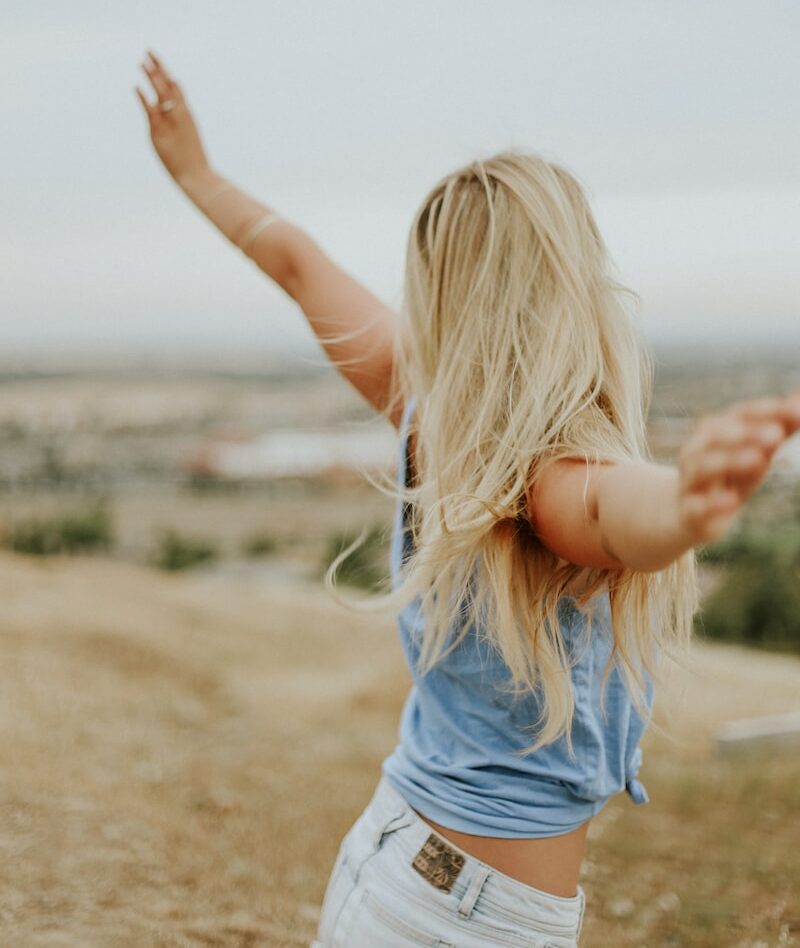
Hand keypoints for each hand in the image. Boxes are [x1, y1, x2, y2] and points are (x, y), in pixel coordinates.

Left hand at [135, 50, 210, 184]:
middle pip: (169, 86)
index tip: (159, 64)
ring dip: (152, 77)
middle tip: (149, 52)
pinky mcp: (160, 132)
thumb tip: (174, 123)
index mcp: (187, 115)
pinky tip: (136, 88)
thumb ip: (180, 128)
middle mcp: (180, 115)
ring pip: (161, 94)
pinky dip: (143, 99)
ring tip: (143, 62)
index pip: (177, 90)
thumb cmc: (195, 163)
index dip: (167, 76)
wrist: (197, 176)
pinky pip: (150, 111)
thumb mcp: (189, 141)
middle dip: (158, 69)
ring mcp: (171, 122)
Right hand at [676, 389, 799, 545]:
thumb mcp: (757, 454)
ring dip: (731, 462)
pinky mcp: (689, 511)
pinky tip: (732, 501)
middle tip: (776, 434)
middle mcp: (697, 450)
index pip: (741, 415)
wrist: (690, 514)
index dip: (767, 412)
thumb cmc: (730, 477)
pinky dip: (713, 503)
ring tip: (758, 460)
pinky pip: (697, 506)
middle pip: (718, 437)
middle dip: (747, 435)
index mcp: (715, 431)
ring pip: (705, 467)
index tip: (797, 410)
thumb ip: (779, 429)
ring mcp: (690, 481)